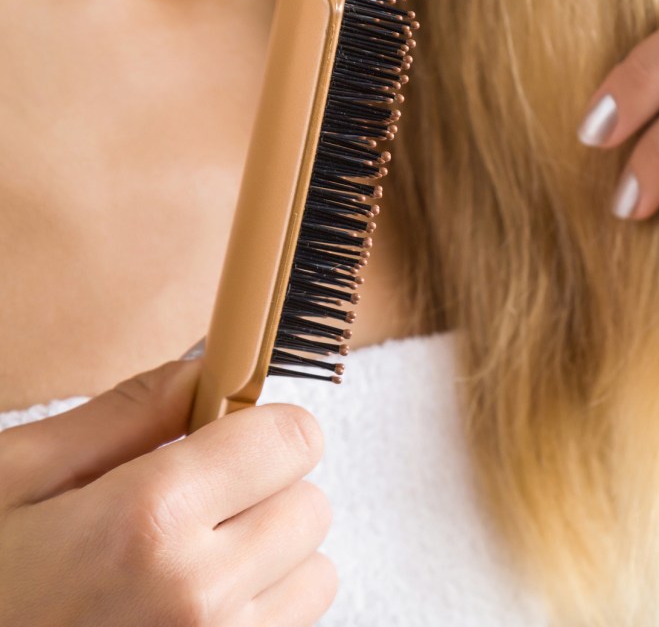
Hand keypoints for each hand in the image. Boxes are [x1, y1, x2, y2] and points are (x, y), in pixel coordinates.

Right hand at [0, 357, 335, 625]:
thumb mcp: (16, 478)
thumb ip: (125, 416)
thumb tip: (206, 371)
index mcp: (148, 520)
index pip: (292, 439)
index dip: (261, 428)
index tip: (225, 436)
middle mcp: (199, 592)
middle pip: (311, 505)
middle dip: (263, 492)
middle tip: (191, 506)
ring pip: (315, 573)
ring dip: (270, 558)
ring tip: (189, 563)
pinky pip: (293, 625)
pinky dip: (260, 609)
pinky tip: (190, 607)